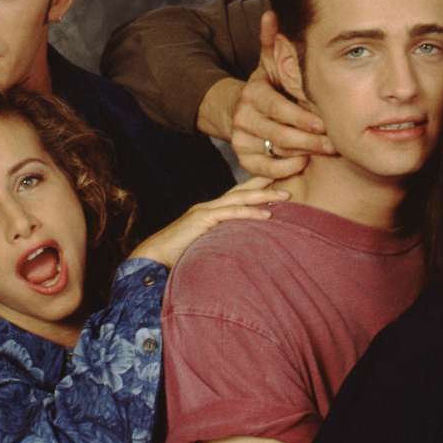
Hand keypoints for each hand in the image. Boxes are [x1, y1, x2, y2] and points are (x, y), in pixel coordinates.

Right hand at [130, 177, 288, 267]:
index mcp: (209, 213)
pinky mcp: (202, 220)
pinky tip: (268, 214)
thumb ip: (219, 243)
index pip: (237, 196)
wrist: (151, 260)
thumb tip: (238, 251)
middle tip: (290, 183)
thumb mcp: (204, 248)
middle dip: (266, 185)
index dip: (257, 188)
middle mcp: (208, 208)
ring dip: (265, 196)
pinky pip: (231, 214)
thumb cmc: (176, 258)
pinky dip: (251, 212)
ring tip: (287, 196)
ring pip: (239, 198)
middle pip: (242, 191)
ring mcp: (204, 211)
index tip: (278, 183)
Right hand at [229, 11, 334, 177]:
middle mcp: (243, 116)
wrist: (239, 110)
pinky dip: (286, 168)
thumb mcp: (269, 65)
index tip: (325, 124)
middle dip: (310, 140)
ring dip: (303, 153)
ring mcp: (241, 138)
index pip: (277, 108)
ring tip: (326, 151)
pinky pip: (266, 169)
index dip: (301, 117)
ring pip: (275, 151)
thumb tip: (272, 12)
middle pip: (280, 133)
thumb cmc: (267, 88)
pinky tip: (304, 163)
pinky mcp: (244, 158)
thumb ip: (273, 43)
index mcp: (252, 92)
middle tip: (335, 143)